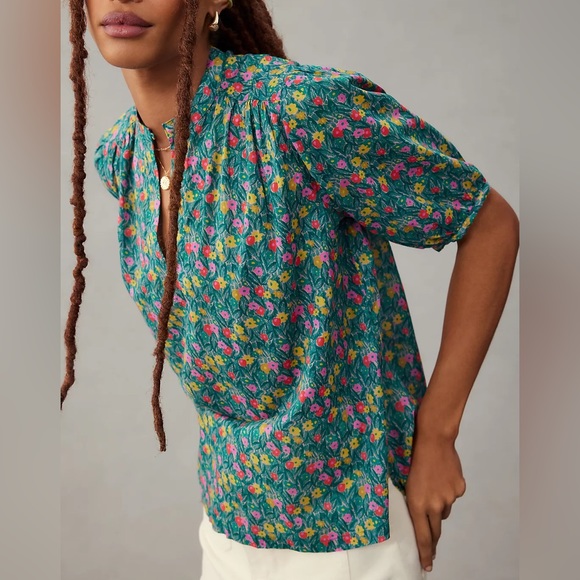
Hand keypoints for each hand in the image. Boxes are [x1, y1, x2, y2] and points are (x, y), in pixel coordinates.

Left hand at [404, 433, 466, 572]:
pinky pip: (453, 496)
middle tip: (431, 548)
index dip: (426, 553)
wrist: (433, 440)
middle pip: (436, 530)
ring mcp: (449, 497)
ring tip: (432, 488)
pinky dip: (447, 491)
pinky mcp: (460, 489)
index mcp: (417, 504)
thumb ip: (414, 502)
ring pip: (444, 510)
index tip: (428, 565)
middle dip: (433, 539)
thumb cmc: (412, 457)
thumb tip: (419, 514)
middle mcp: (435, 505)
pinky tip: (442, 477)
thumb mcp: (406, 483)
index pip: (423, 536)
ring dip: (439, 507)